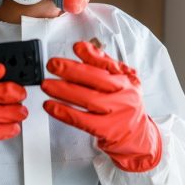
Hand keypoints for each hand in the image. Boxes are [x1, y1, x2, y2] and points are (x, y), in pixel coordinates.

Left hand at [41, 42, 161, 171]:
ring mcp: (116, 113)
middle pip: (97, 80)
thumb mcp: (123, 82)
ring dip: (64, 91)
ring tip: (47, 84)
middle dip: (72, 70)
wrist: (138, 137)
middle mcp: (124, 95)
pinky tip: (51, 106)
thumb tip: (84, 48)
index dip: (92, 55)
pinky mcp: (107, 131)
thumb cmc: (125, 106)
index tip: (76, 47)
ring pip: (88, 99)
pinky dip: (65, 113)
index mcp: (126, 80)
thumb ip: (105, 65)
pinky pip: (83, 120)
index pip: (109, 64)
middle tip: (53, 65)